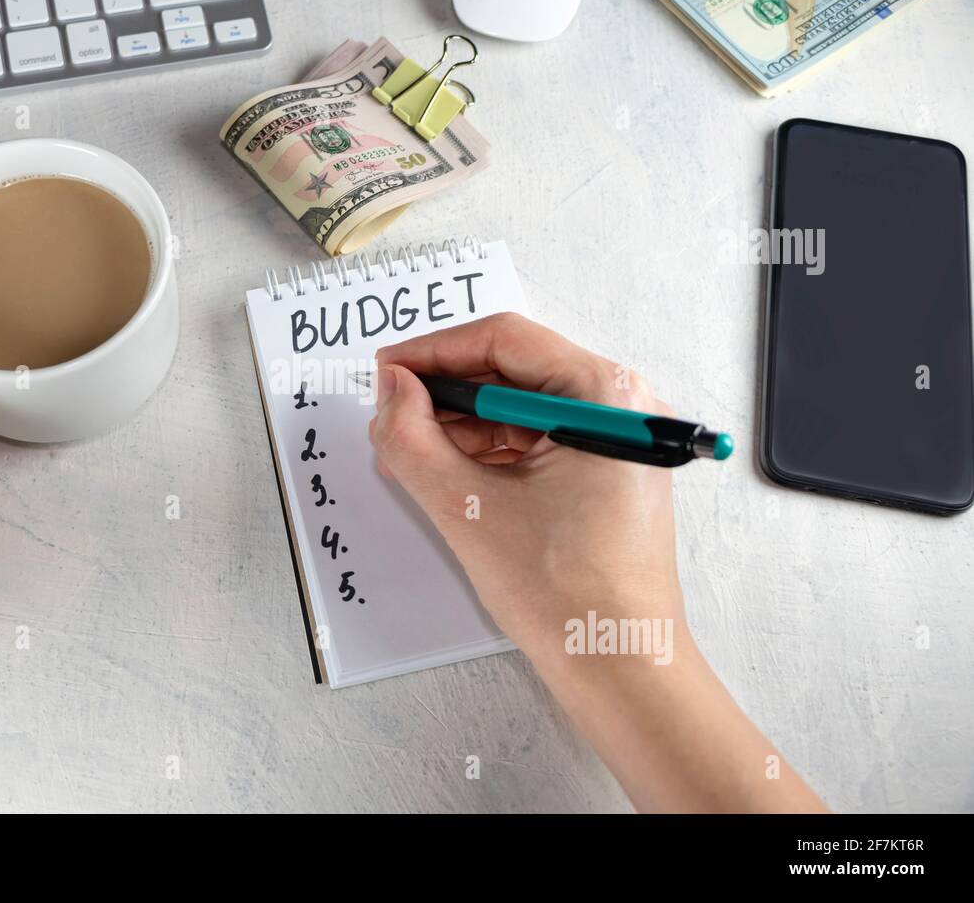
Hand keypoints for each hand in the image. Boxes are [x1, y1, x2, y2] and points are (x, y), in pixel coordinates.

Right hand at [368, 313, 824, 810]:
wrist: (620, 670)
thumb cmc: (569, 597)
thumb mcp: (468, 508)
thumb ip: (413, 440)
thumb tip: (391, 391)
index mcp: (605, 396)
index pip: (505, 340)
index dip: (435, 352)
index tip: (387, 372)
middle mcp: (621, 406)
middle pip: (514, 369)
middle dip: (446, 392)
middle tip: (391, 414)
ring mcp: (617, 440)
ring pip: (521, 406)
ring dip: (463, 424)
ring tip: (411, 452)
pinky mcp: (606, 471)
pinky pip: (535, 439)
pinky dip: (488, 451)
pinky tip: (447, 472)